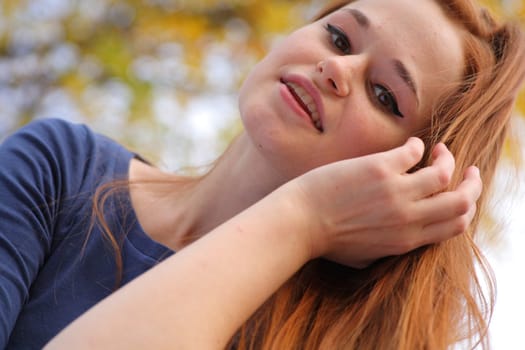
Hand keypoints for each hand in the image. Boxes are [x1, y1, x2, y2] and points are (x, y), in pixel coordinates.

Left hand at [286, 138, 481, 267]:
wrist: (297, 223)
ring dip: (446, 157)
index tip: (461, 194)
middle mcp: (408, 218)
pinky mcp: (378, 169)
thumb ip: (391, 247)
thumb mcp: (366, 256)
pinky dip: (416, 145)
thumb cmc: (326, 240)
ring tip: (437, 150)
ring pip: (444, 172)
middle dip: (472, 183)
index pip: (456, 225)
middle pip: (462, 201)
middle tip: (466, 169)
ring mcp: (395, 192)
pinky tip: (408, 145)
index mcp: (406, 240)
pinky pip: (413, 151)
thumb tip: (405, 235)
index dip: (465, 208)